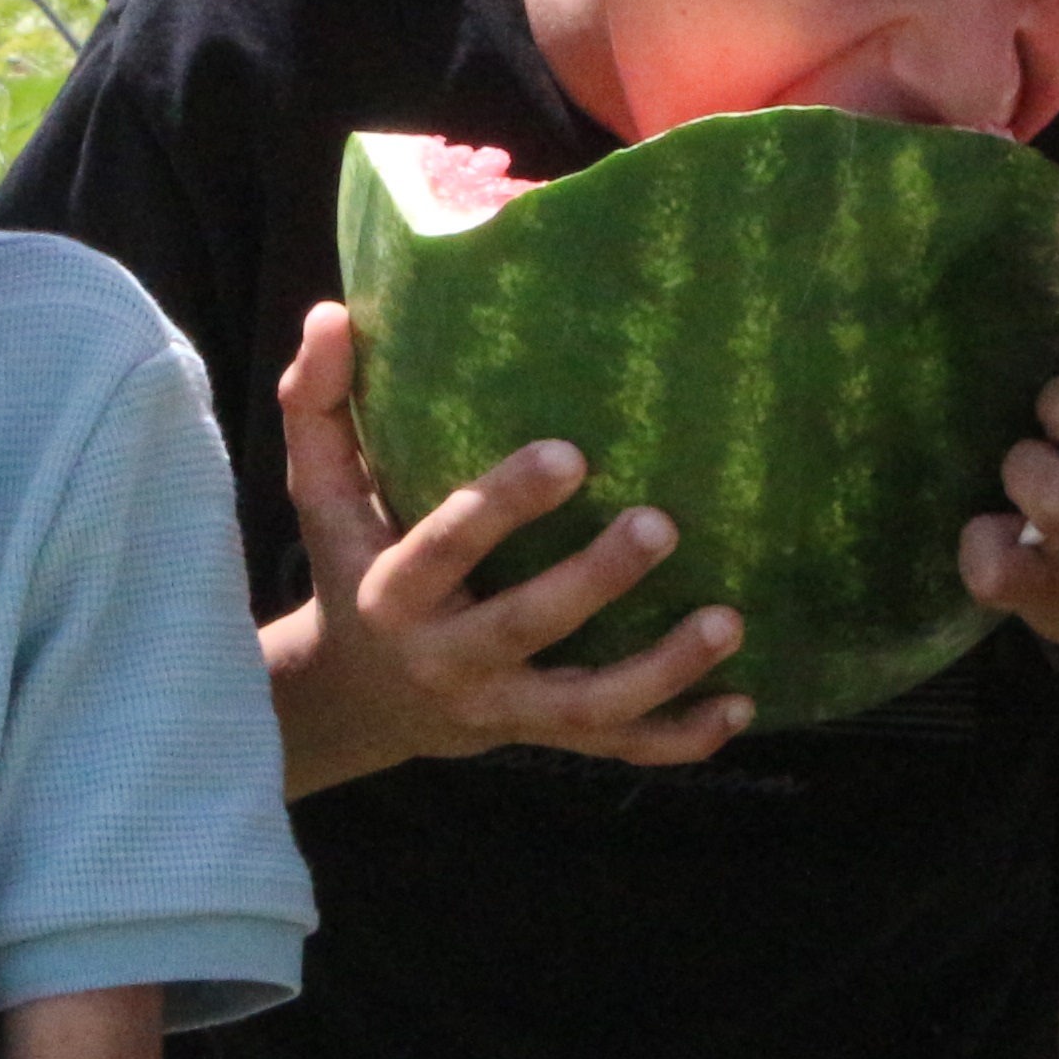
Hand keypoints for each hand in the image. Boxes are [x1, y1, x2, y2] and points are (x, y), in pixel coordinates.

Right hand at [262, 300, 750, 790]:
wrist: (357, 699)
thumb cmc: (353, 564)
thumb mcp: (323, 494)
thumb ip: (318, 405)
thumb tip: (332, 312)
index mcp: (393, 592)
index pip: (444, 547)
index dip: (502, 507)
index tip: (571, 453)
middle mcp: (446, 659)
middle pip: (524, 628)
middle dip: (594, 583)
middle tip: (662, 524)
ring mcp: (500, 708)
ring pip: (584, 705)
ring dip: (661, 670)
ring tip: (729, 619)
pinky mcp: (542, 736)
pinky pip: (617, 746)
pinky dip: (680, 737)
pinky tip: (740, 704)